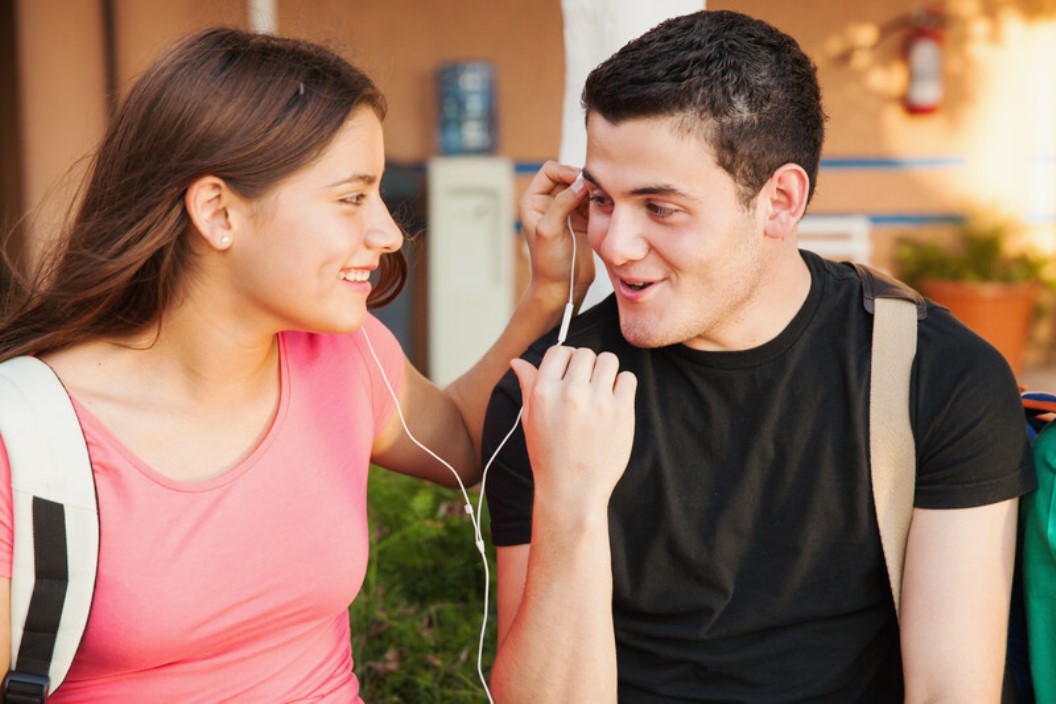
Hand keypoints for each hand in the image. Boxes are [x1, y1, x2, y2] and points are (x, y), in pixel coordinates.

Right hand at [510, 347, 636, 510]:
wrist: (572, 491)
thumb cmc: (548, 456)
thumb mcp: (530, 420)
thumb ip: (527, 386)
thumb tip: (518, 362)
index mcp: (544, 392)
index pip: (559, 351)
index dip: (565, 360)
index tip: (570, 374)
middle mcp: (570, 393)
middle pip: (585, 354)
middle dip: (585, 367)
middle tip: (585, 388)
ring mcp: (598, 402)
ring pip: (608, 360)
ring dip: (605, 372)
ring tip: (600, 393)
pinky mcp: (622, 412)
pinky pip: (628, 379)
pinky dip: (622, 386)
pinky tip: (613, 403)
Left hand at [519, 161, 594, 309]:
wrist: (562, 287)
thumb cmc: (548, 264)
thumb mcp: (549, 231)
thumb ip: (562, 203)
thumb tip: (581, 183)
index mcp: (534, 201)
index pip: (551, 170)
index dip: (566, 173)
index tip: (581, 183)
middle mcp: (550, 202)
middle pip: (569, 176)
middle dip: (583, 181)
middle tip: (597, 191)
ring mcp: (568, 210)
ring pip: (584, 188)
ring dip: (595, 191)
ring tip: (604, 200)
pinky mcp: (583, 220)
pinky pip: (594, 202)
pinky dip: (601, 202)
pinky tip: (606, 209)